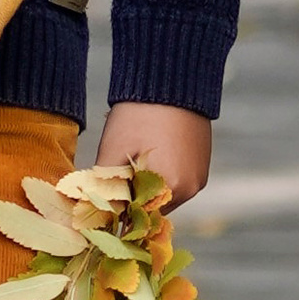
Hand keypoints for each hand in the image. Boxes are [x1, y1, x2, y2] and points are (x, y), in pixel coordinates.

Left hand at [98, 103, 212, 208]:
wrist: (170, 81)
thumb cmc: (138, 114)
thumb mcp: (113, 151)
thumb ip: (105, 189)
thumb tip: (97, 215)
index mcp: (170, 187)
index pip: (139, 217)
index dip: (119, 209)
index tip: (105, 195)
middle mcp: (190, 188)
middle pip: (153, 209)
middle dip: (133, 198)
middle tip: (117, 172)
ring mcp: (198, 177)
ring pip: (164, 196)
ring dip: (147, 187)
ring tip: (134, 158)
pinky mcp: (201, 166)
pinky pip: (177, 182)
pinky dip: (162, 176)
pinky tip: (150, 154)